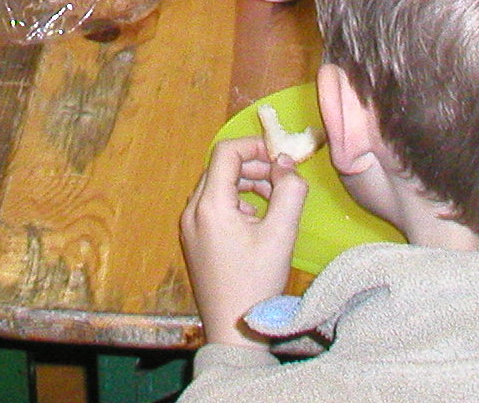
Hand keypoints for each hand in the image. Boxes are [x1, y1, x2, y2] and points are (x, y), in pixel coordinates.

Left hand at [179, 136, 308, 347]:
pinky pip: (213, 206)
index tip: (280, 158)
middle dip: (253, 167)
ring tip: (274, 202)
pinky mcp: (194, 240)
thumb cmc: (257, 283)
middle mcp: (192, 211)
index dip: (254, 147)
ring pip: (217, 186)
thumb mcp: (281, 235)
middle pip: (220, 168)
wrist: (232, 331)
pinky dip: (236, 202)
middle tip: (282, 181)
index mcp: (210, 205)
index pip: (226, 152)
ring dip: (246, 184)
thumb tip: (286, 163)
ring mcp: (190, 227)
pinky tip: (256, 222)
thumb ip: (289, 192)